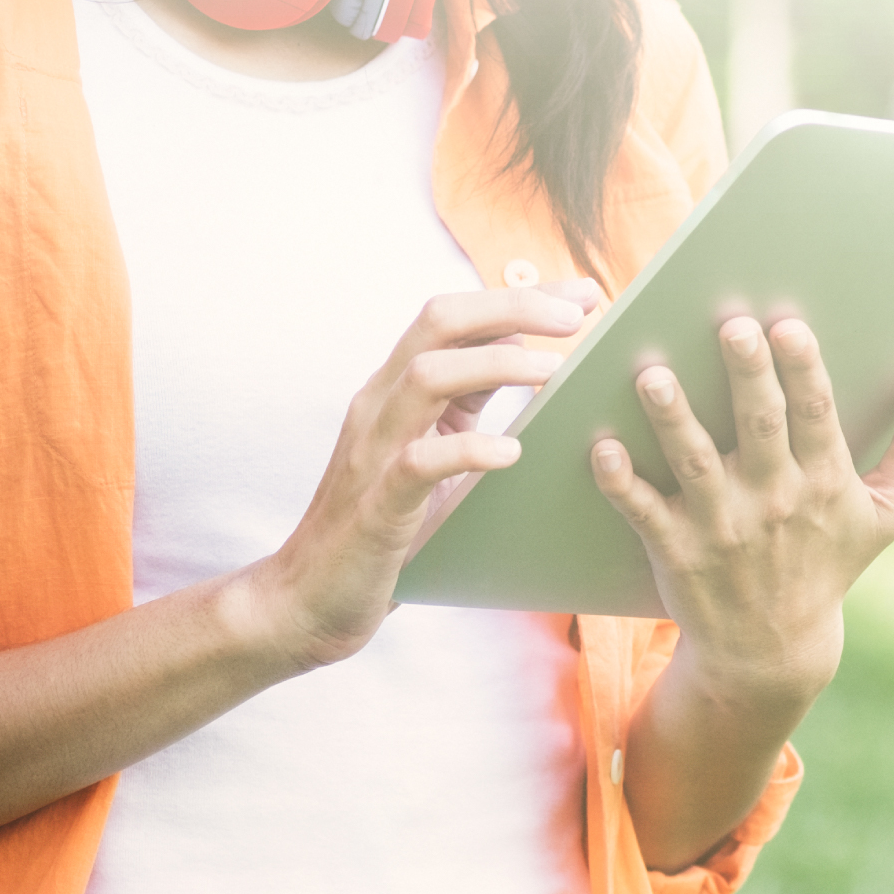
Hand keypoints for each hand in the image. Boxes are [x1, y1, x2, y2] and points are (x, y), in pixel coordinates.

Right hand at [247, 278, 604, 668]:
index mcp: (396, 390)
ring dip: (496, 364)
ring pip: (426, 377)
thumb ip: (469, 401)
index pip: (454, 317)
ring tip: (556, 371)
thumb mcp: (434, 447)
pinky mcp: (375, 506)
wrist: (309, 600)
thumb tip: (529, 354)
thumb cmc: (385, 524)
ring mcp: (373, 453)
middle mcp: (380, 406)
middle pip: (438, 323)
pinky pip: (417, 463)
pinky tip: (511, 453)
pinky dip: (466, 451)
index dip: (520, 298)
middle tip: (575, 316)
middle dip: (511, 308)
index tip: (584, 293)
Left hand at [590, 317, 893, 696]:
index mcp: (824, 482)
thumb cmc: (831, 562)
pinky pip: (643, 512)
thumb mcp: (891, 512)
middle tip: (731, 327)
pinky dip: (621, 483)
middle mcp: (774, 501)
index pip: (817, 417)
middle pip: (758, 427)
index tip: (788, 327)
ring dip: (673, 420)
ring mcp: (721, 528)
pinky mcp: (675, 551)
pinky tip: (601, 448)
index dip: (804, 370)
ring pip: (695, 464)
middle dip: (746, 375)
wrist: (773, 649)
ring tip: (653, 376)